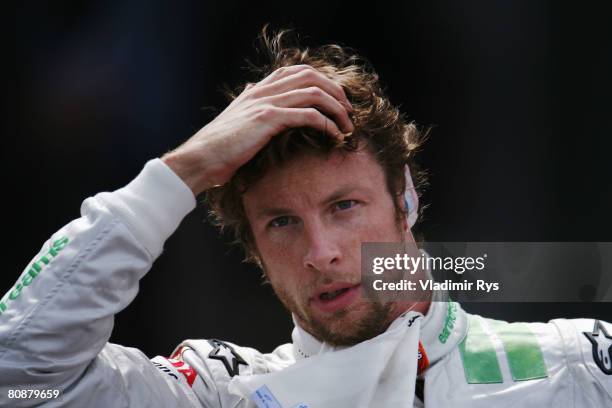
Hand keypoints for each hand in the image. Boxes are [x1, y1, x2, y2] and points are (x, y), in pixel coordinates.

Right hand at [162, 64, 353, 194]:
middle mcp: (262, 90)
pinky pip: (308, 115)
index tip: (336, 100)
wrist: (200, 159)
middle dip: (336, 91)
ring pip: (314, 93)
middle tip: (349, 111)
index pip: (296, 71)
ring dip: (337, 109)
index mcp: (257, 90)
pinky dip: (327, 124)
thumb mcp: (234, 120)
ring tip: (347, 126)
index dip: (322, 81)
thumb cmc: (218, 148)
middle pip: (311, 76)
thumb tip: (252, 88)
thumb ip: (248, 104)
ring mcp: (265, 102)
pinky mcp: (267, 119)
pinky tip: (334, 136)